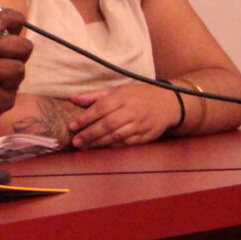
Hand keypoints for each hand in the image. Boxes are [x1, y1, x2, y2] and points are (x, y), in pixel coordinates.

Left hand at [65, 83, 179, 147]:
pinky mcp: (146, 136)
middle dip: (90, 134)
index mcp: (123, 97)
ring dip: (99, 142)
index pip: (101, 108)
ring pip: (117, 136)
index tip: (71, 125)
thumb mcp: (117, 90)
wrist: (168, 104)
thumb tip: (71, 98)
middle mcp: (132, 111)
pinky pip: (127, 143)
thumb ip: (94, 95)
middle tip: (75, 141)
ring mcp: (140, 125)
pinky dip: (112, 146)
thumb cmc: (137, 96)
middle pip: (108, 124)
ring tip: (84, 147)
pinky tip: (101, 149)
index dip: (85, 117)